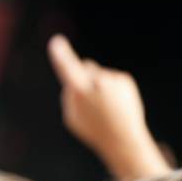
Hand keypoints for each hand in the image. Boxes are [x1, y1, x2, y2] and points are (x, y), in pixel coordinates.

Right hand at [48, 34, 169, 180]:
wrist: (124, 138)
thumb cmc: (93, 130)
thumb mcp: (72, 117)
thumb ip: (69, 97)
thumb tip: (73, 82)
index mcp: (80, 92)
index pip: (67, 69)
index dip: (60, 56)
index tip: (56, 42)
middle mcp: (99, 81)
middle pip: (84, 66)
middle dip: (83, 76)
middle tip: (87, 98)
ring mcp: (113, 79)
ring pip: (97, 73)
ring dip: (97, 85)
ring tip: (105, 106)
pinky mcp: (125, 79)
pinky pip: (110, 78)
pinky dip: (110, 88)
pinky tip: (114, 104)